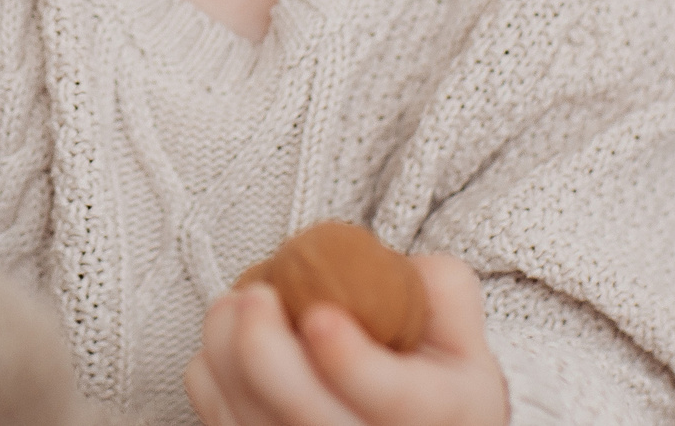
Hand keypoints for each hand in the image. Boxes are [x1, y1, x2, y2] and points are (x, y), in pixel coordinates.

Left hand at [184, 253, 507, 425]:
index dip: (350, 361)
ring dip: (226, 349)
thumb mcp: (463, 342)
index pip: (388, 398)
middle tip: (256, 294)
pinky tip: (228, 338)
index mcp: (429, 414)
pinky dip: (211, 371)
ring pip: (247, 416)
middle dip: (264, 349)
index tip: (320, 316)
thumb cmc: (434, 386)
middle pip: (301, 415)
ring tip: (235, 302)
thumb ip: (442, 293)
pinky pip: (218, 416)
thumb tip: (394, 264)